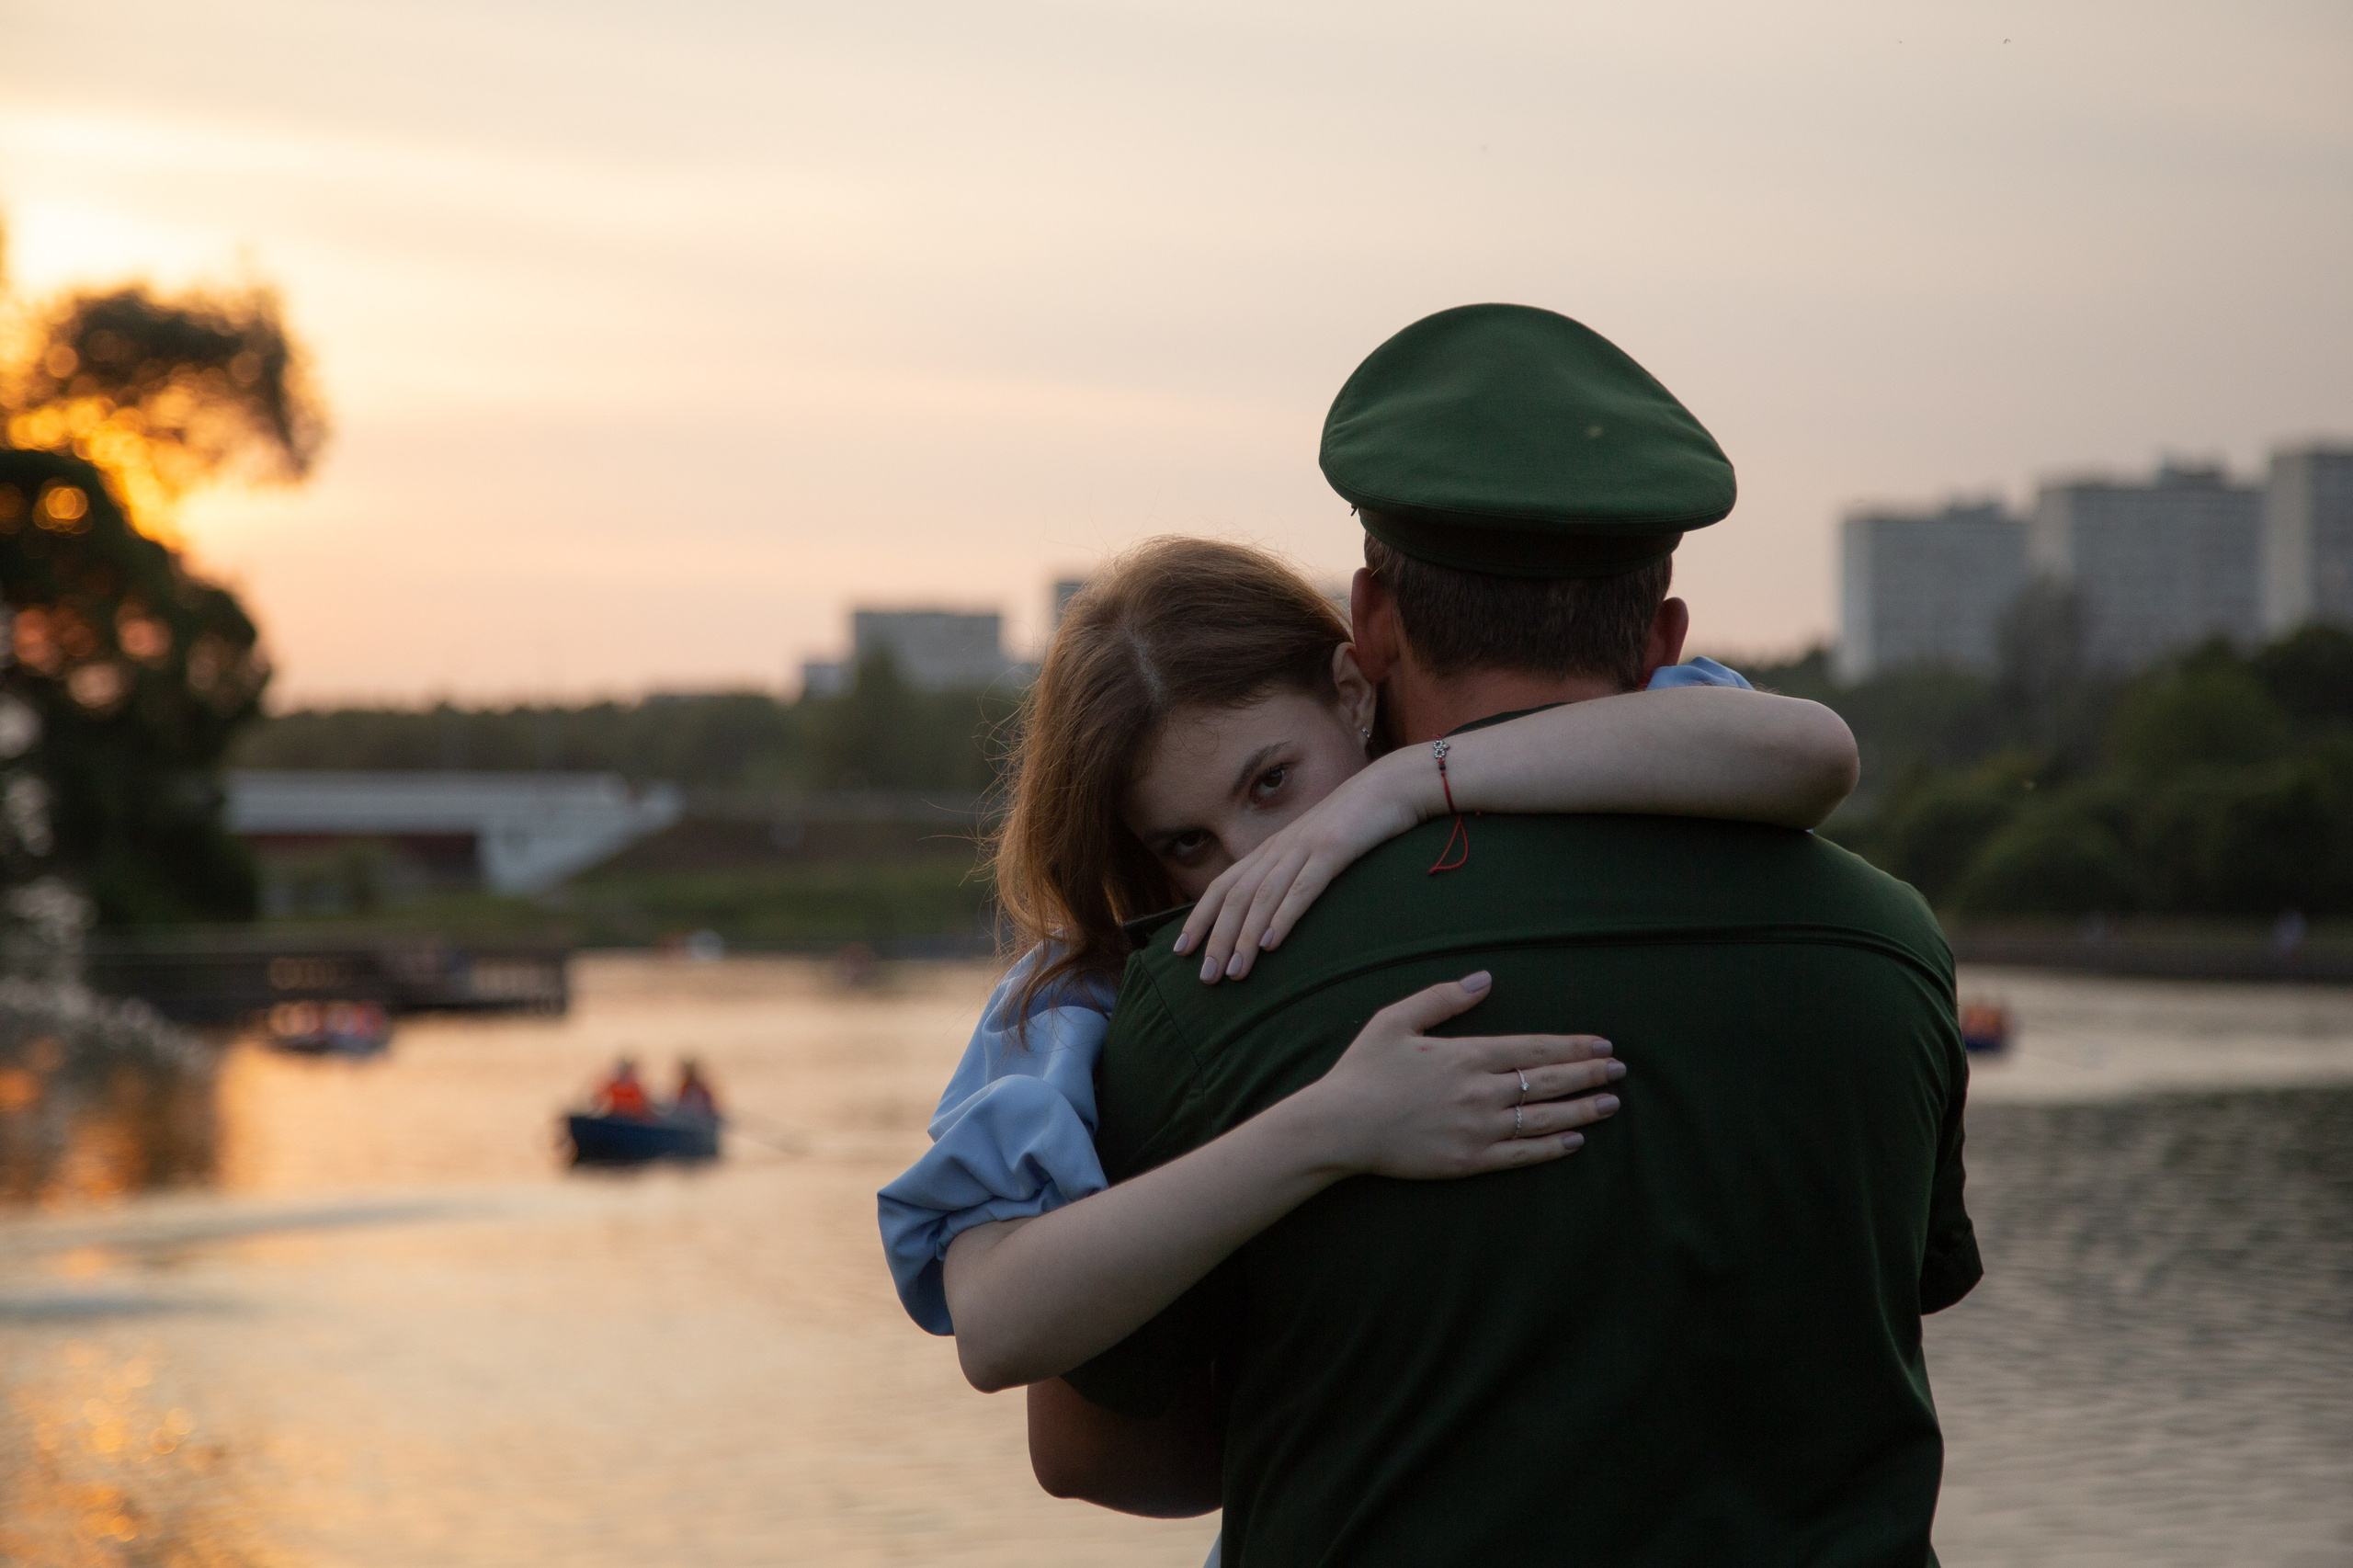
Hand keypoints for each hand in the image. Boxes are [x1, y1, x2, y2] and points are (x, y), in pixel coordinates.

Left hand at [1174, 750, 1431, 982]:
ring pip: (1263, 896)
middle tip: (1206, 977)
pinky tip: (1272, 943)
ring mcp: (1304, 847)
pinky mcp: (1334, 849)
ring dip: (1245, 937)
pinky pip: (1303, 887)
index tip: (1180, 951)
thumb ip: (1291, 875)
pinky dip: (1283, 916)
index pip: (1223, 886)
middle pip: (1236, 896)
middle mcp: (1279, 848)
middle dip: (1217, 938)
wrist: (1393, 786)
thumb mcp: (1315, 850)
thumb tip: (1271, 913)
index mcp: (1272, 850)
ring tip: (1234, 972)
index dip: (1199, 918)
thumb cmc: (1356, 824)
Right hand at [1286, 972, 1623, 1179]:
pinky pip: (1521, 1154)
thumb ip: (1442, 998)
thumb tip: (1484, 979)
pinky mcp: (1469, 1160)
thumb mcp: (1395, 1020)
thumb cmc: (1363, 1070)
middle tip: (1619, 1071)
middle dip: (1589, 1075)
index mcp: (1466, 1055)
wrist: (1340, 1127)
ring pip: (1542, 1118)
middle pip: (1548, 1082)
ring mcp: (1477, 1129)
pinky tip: (1573, 1141)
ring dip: (1581, 1111)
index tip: (1602, 1044)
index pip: (1534, 1049)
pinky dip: (1551, 1147)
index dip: (1573, 1047)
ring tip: (1610, 1104)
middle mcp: (1480, 1092)